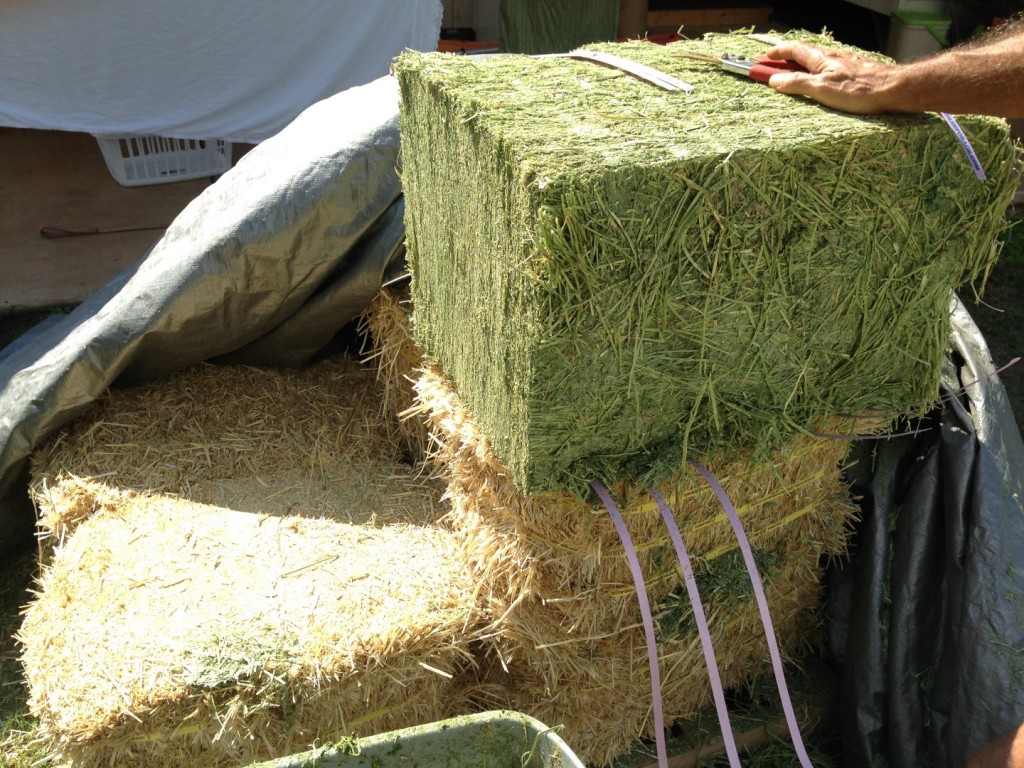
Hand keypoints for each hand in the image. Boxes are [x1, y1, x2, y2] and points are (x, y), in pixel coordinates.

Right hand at [761, 41, 900, 114]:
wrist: (894, 90)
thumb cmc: (859, 90)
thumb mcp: (822, 89)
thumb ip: (798, 83)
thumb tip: (775, 80)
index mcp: (822, 59)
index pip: (794, 50)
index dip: (778, 52)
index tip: (764, 58)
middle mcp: (833, 57)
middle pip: (805, 54)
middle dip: (786, 60)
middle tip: (773, 69)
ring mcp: (846, 64)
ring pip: (818, 62)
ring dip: (802, 67)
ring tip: (793, 78)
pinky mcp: (856, 72)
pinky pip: (830, 69)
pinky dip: (817, 73)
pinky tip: (821, 83)